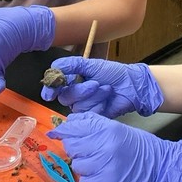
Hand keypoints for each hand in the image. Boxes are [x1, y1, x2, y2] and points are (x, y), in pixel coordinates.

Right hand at [40, 57, 163, 117]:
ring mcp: (83, 106)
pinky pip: (88, 114)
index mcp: (73, 80)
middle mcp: (75, 94)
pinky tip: (107, 101)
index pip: (55, 86)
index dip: (50, 90)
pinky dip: (99, 106)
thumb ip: (72, 64)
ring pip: (77, 106)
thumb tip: (54, 66)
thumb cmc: (114, 73)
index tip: (50, 93)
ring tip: (107, 90)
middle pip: (65, 97)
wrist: (131, 85)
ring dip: (94, 97)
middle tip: (96, 83)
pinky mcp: (92, 116)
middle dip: (81, 90)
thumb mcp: (92, 65)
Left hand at [47, 111, 181, 181]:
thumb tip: (66, 124)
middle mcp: (105, 148)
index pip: (74, 129)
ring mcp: (105, 168)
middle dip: (76, 148)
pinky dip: (90, 179)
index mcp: (107, 130)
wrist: (158, 166)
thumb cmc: (136, 144)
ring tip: (97, 162)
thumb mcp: (115, 127)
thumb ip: (90, 124)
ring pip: (77, 166)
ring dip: (83, 164)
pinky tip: (101, 174)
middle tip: (87, 149)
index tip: (56, 133)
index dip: (63, 131)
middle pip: (72, 147)